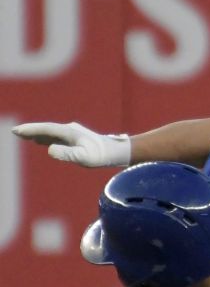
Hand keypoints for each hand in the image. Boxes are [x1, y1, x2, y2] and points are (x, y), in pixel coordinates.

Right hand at [12, 121, 129, 166]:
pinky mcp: (78, 139)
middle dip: (31, 130)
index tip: (16, 131)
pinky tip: (44, 142)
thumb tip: (50, 150)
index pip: (45, 129)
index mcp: (69, 132)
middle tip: (16, 132)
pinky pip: (58, 136)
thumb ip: (67, 154)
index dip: (30, 130)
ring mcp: (74, 133)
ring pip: (52, 132)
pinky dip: (48, 138)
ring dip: (39, 134)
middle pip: (47, 129)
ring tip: (26, 136)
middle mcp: (70, 130)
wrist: (117, 151)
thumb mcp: (84, 157)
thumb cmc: (101, 156)